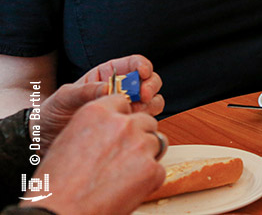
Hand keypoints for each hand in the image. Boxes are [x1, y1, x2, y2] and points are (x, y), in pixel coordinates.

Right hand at [23, 95, 165, 214]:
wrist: (59, 212)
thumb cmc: (56, 184)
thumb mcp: (68, 140)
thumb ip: (96, 127)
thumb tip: (111, 128)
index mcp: (98, 112)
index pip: (123, 102)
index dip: (122, 118)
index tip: (119, 129)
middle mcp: (122, 124)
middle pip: (146, 121)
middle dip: (139, 136)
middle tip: (123, 157)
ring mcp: (140, 145)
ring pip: (156, 143)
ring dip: (145, 156)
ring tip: (123, 175)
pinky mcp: (151, 169)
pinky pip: (158, 169)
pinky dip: (148, 180)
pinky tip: (127, 189)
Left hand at [37, 55, 163, 148]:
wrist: (44, 138)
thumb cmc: (53, 112)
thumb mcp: (64, 96)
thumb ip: (86, 90)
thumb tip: (108, 87)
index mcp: (108, 74)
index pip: (133, 63)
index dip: (142, 65)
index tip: (142, 73)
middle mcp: (122, 89)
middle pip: (149, 80)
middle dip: (150, 85)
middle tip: (142, 96)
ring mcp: (127, 107)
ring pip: (152, 99)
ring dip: (150, 104)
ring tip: (135, 112)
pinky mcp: (127, 124)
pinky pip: (146, 119)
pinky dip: (145, 120)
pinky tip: (132, 123)